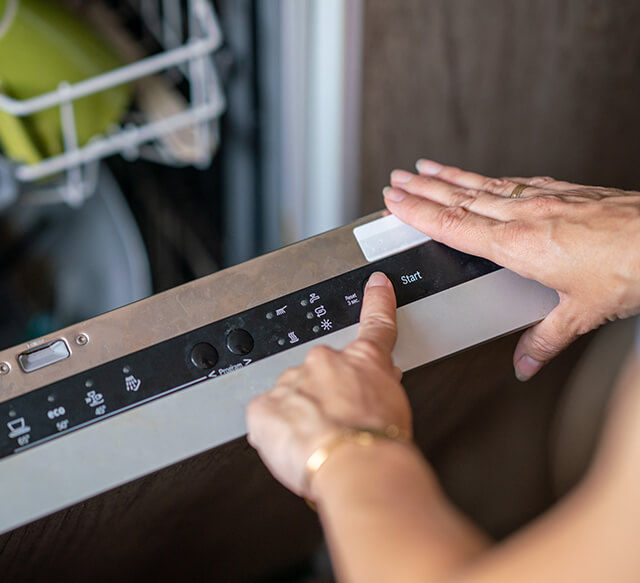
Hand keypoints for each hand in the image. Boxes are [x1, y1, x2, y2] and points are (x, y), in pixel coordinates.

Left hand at [246, 272, 409, 496]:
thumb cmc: (380, 443)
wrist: (356, 465)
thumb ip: (378, 389)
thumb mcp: (396, 409)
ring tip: (320, 445)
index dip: (377, 302)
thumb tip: (374, 386)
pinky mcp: (264, 406)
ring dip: (302, 416)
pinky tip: (295, 447)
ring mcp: (292, 382)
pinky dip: (277, 433)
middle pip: (321, 373)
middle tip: (339, 425)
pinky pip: (267, 418)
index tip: (377, 284)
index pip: (374, 325)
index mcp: (362, 360)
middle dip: (326, 395)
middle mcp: (324, 362)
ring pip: (292, 397)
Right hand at [383, 160, 639, 380]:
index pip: (453, 225)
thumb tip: (526, 363)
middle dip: (422, 188)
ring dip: (449, 176)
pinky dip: (489, 178)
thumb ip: (545, 340)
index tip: (394, 201)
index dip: (418, 212)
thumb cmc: (630, 269)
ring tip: (426, 167)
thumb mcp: (581, 314)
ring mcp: (544, 199)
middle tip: (397, 178)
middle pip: (459, 198)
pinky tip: (486, 177)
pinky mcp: (564, 192)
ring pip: (483, 184)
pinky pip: (513, 182)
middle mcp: (525, 216)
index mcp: (517, 245)